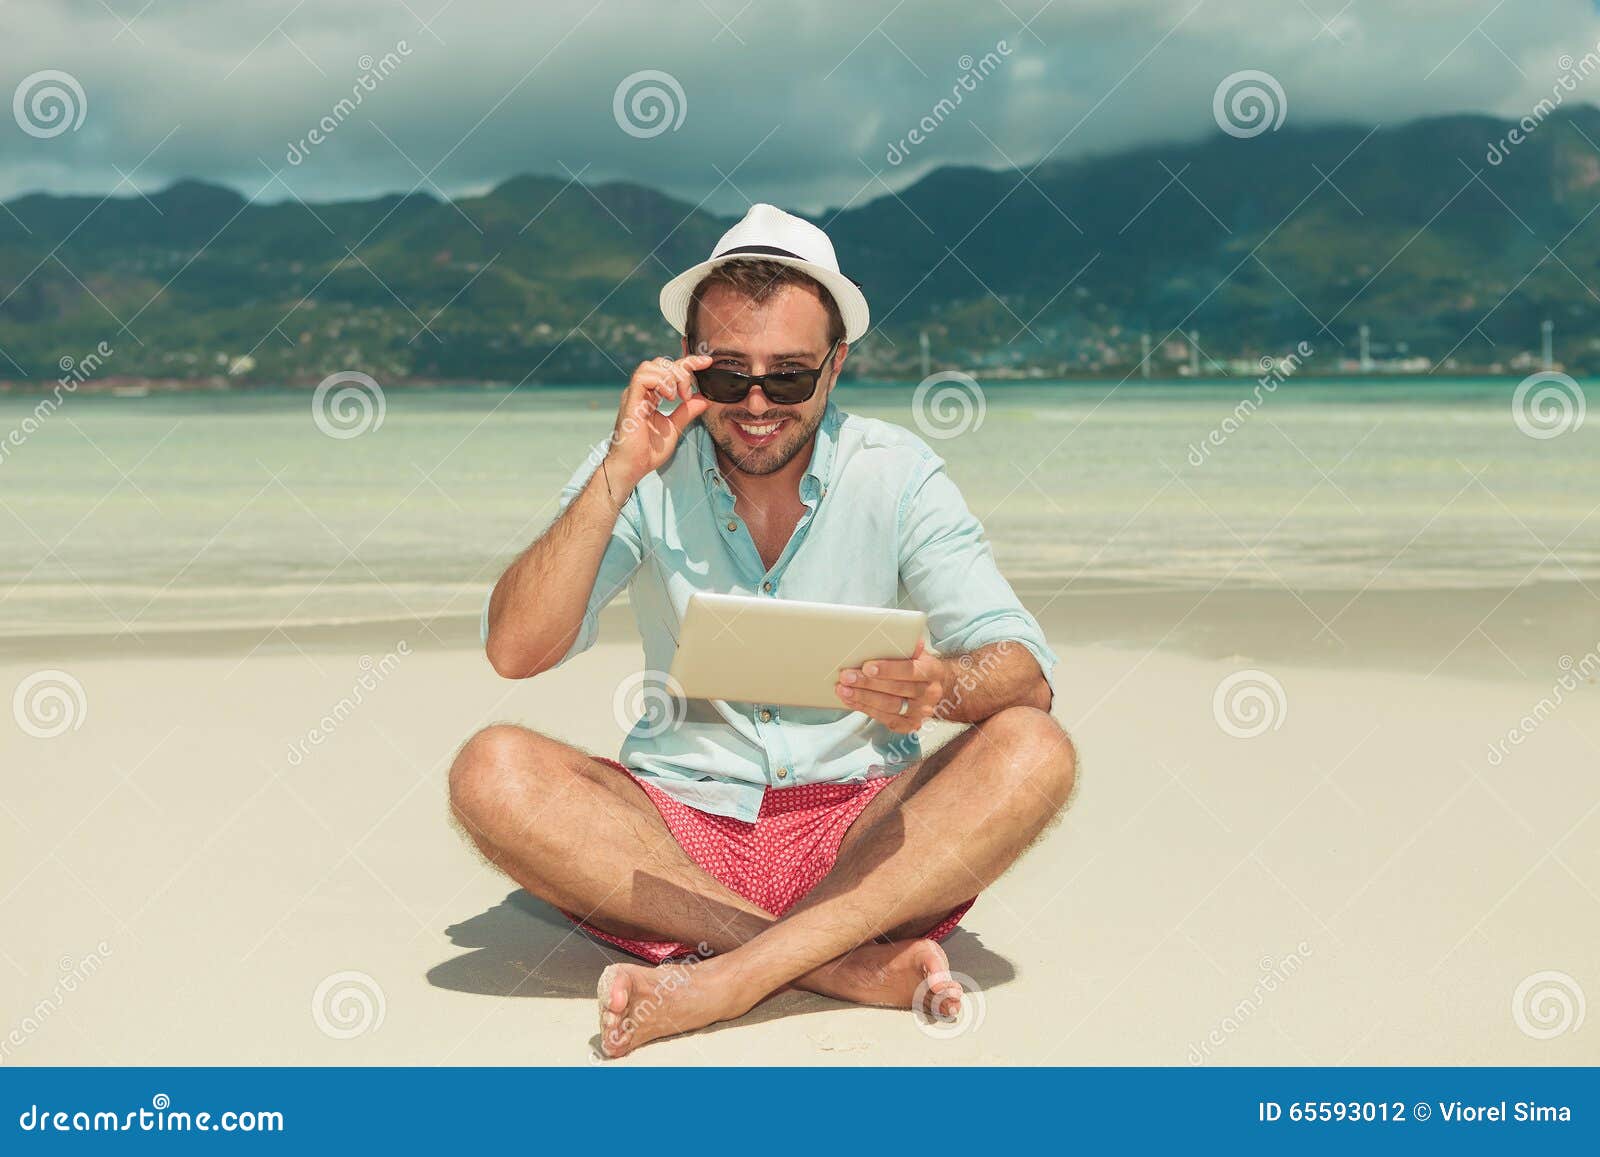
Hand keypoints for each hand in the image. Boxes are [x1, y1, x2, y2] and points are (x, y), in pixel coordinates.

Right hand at [605, 354, 712, 488]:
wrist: (632, 467)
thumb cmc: (647, 452)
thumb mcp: (674, 428)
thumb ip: (687, 412)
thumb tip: (703, 399)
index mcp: (650, 396)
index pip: (668, 369)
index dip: (688, 362)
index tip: (707, 363)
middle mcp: (641, 392)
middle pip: (660, 363)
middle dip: (682, 370)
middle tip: (688, 394)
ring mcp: (634, 395)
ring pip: (650, 366)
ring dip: (671, 376)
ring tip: (679, 396)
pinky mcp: (630, 402)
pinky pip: (642, 378)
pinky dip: (660, 382)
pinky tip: (669, 397)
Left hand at [835, 640, 946, 733]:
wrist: (934, 688)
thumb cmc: (918, 665)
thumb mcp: (917, 652)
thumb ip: (907, 645)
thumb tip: (902, 634)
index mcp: (932, 671)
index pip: (910, 671)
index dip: (888, 669)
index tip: (867, 666)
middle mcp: (929, 693)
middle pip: (896, 690)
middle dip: (868, 684)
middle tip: (846, 677)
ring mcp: (920, 712)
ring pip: (889, 707)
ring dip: (863, 698)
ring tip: (843, 689)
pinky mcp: (909, 725)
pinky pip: (885, 719)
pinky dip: (865, 709)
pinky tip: (850, 701)